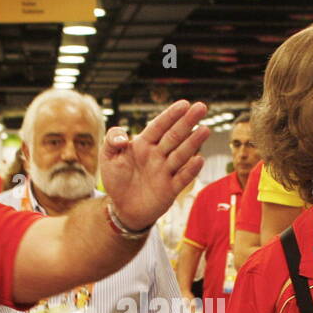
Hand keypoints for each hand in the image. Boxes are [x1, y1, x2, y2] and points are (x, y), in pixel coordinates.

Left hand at [101, 100, 208, 230]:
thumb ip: (111, 140)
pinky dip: (191, 170)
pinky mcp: (171, 189)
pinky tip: (199, 159)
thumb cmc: (116, 179)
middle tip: (201, 107)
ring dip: (193, 142)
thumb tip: (123, 137)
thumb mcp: (107, 157)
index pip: (158, 126)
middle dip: (187, 122)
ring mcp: (165, 171)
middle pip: (174, 136)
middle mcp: (158, 155)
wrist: (123, 208)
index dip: (170, 115)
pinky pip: (182, 178)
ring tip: (205, 129)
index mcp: (143, 144)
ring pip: (181, 154)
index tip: (184, 104)